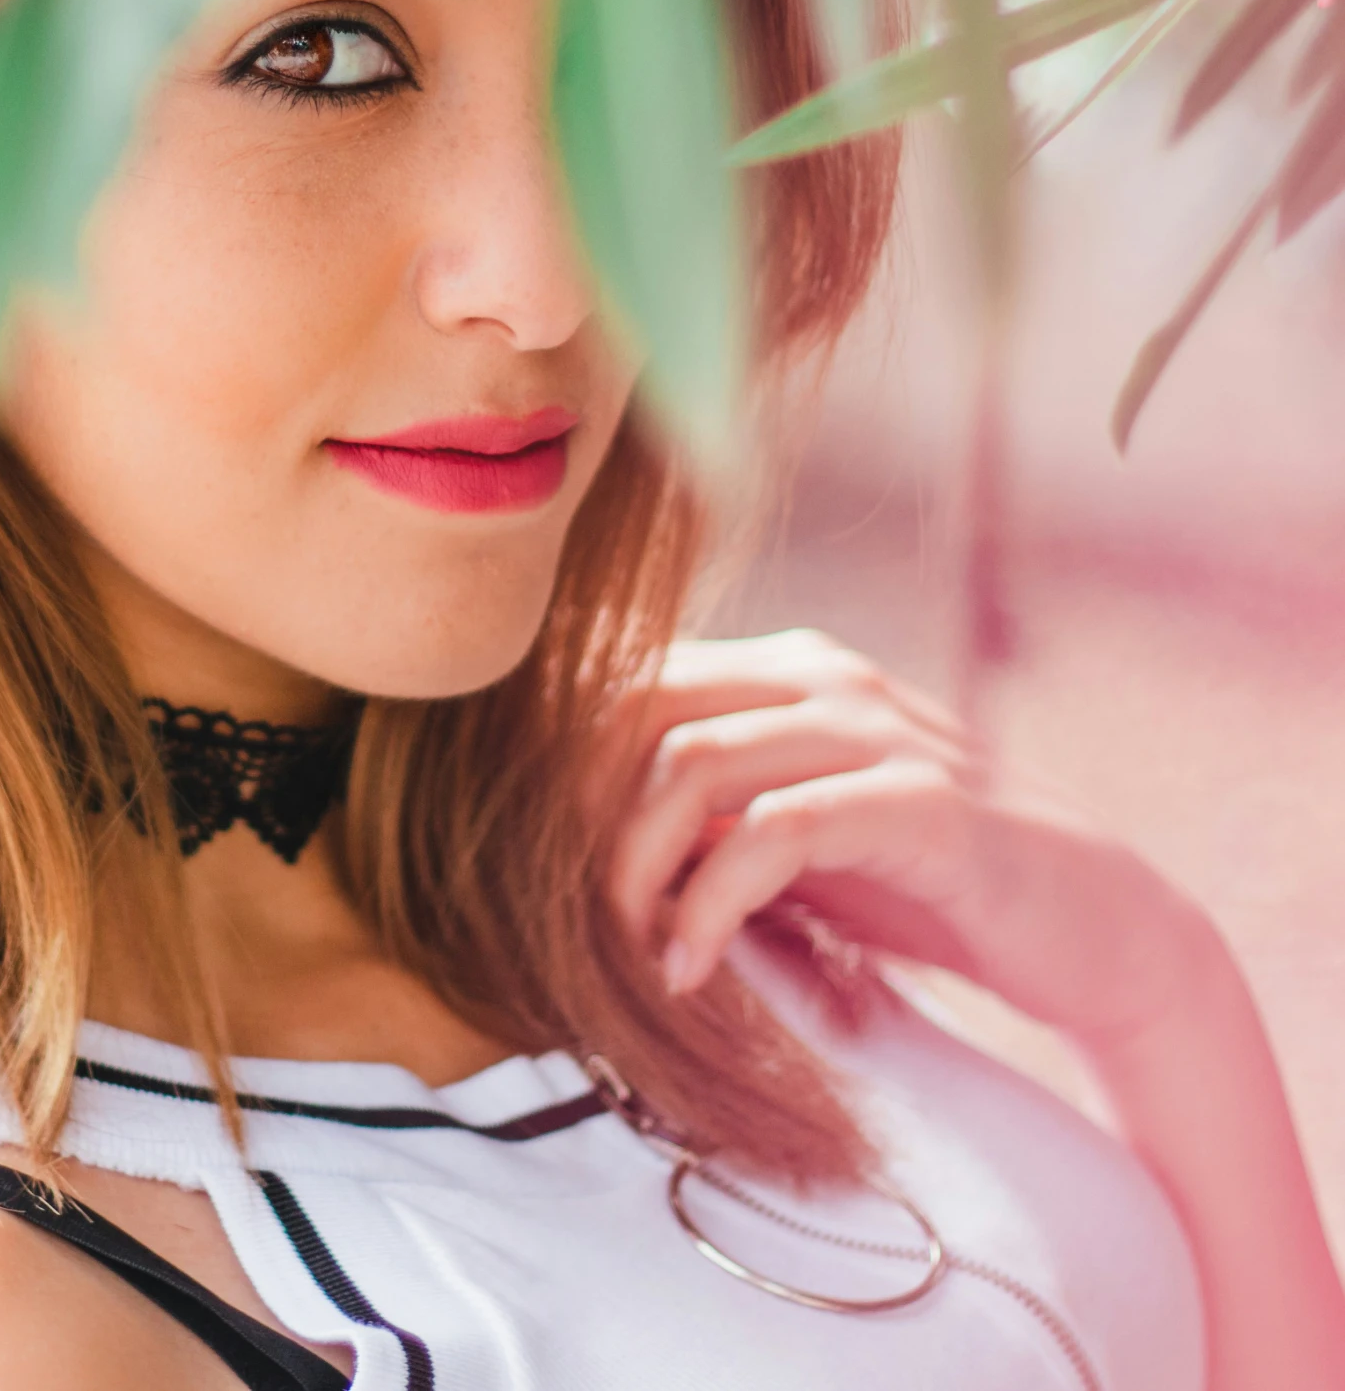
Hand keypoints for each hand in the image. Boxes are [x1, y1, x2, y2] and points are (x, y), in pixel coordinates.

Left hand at [608, 630, 1228, 1059]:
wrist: (1090, 926)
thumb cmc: (923, 882)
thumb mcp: (794, 840)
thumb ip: (705, 816)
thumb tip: (574, 839)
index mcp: (788, 670)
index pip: (631, 679)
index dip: (566, 768)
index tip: (542, 860)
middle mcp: (826, 678)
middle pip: (642, 707)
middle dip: (582, 812)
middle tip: (572, 910)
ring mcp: (877, 732)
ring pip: (694, 761)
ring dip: (635, 865)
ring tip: (631, 949)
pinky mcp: (924, 803)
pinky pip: (778, 830)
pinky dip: (711, 900)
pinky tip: (690, 962)